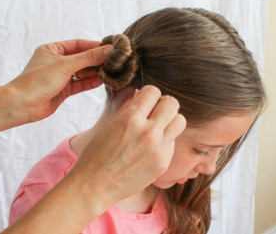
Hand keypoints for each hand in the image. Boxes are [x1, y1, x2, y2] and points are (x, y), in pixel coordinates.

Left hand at [7, 39, 112, 122]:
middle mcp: (57, 62)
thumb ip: (88, 58)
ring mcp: (60, 77)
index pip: (78, 44)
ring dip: (95, 72)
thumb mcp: (65, 65)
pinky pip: (80, 84)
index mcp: (53, 50)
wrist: (23, 105)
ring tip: (110, 71)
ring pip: (82, 72)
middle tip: (113, 61)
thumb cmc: (38, 80)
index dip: (94, 46)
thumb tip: (108, 50)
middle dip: (96, 60)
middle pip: (81, 58)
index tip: (110, 47)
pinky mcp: (63, 90)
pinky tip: (102, 81)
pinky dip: (90, 83)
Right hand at [69, 85, 185, 207]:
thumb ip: (129, 107)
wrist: (95, 185)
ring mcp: (158, 149)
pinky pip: (173, 142)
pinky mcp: (163, 163)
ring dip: (170, 120)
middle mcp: (148, 132)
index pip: (154, 91)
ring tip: (158, 127)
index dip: (149, 94)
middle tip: (155, 111)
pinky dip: (164, 140)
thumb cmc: (98, 153)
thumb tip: (142, 94)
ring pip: (179, 121)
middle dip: (163, 103)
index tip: (145, 100)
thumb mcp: (110, 124)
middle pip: (172, 104)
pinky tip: (150, 147)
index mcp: (131, 118)